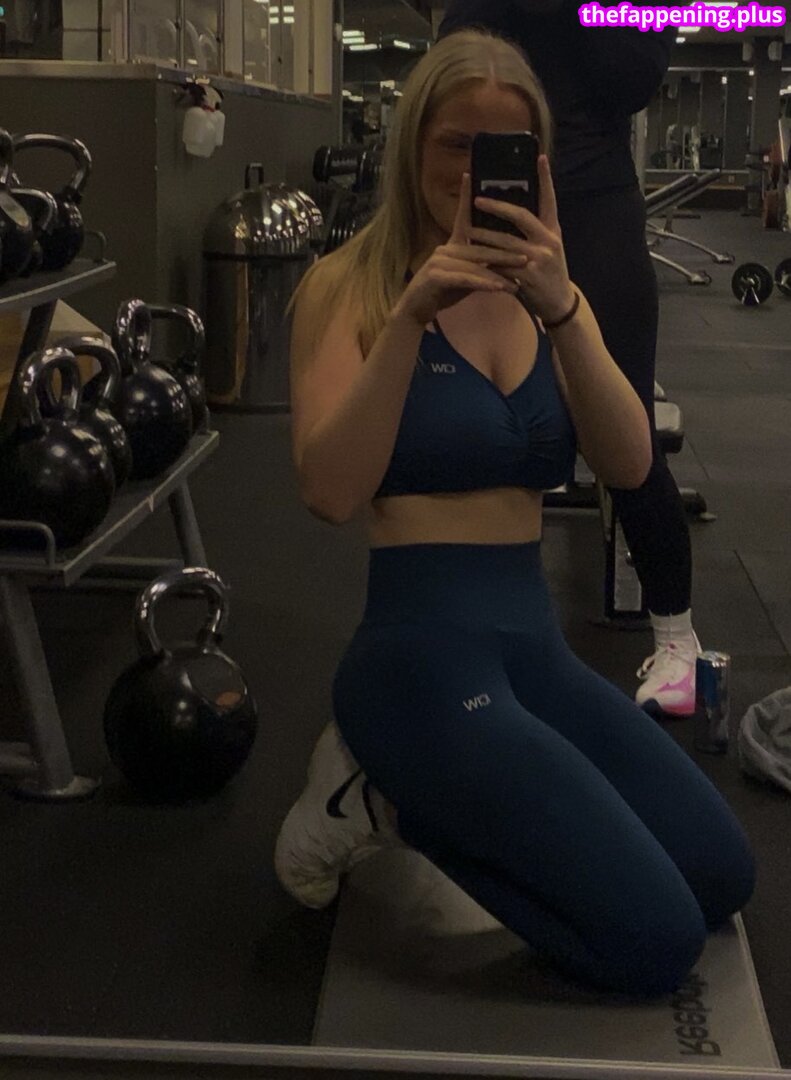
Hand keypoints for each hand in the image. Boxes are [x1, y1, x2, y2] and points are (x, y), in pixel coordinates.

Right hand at [393, 173, 528, 326]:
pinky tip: (498, 288)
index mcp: (452, 245)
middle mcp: (445, 249)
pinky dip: (483, 284)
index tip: (470, 174)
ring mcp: (439, 261)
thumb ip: (481, 267)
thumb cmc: (442, 292)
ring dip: (497, 273)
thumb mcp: (465, 278)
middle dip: (505, 254)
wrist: (416, 310)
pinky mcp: (436, 276)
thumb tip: (505, 262)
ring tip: (517, 281)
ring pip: (475, 265)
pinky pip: (465, 279)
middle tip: (527, 258)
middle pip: (480, 247)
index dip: (466, 196)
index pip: (462, 217)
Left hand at [468, 155, 575, 324]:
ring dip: (484, 236)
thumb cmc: (550, 274)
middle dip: (497, 207)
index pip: (550, 199)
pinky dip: (488, 262)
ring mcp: (539, 259)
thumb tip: (512, 215)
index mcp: (553, 231)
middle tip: (478, 200)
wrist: (559, 304)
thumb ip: (535, 233)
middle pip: (520, 216)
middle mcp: (548, 241)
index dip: (546, 179)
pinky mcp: (528, 277)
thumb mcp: (550, 249)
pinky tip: (475, 259)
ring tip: (468, 229)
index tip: (540, 157)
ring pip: (505, 242)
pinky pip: (502, 266)